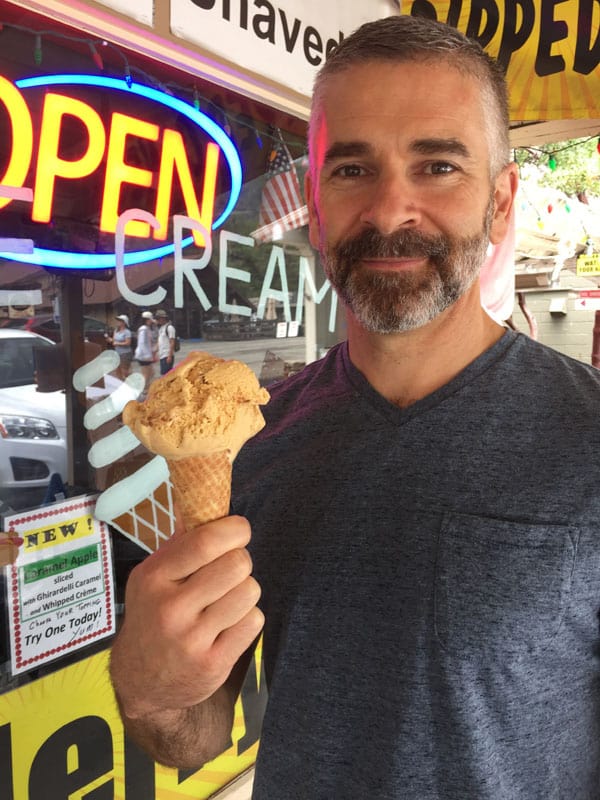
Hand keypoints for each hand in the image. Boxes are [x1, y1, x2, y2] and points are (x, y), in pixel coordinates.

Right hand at [110, 515, 263, 718]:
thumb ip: (179, 543)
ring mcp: (192, 639)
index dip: (234, 529)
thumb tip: (201, 501)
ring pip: (250, 591)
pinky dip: (247, 618)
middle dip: (240, 562)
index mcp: (155, 578)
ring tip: (226, 599)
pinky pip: (254, 621)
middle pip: (237, 564)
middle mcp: (171, 608)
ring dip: (244, 591)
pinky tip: (228, 624)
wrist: (140, 682)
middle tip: (229, 571)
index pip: (206, 542)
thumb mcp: (151, 577)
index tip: (239, 530)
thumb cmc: (152, 617)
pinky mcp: (213, 664)